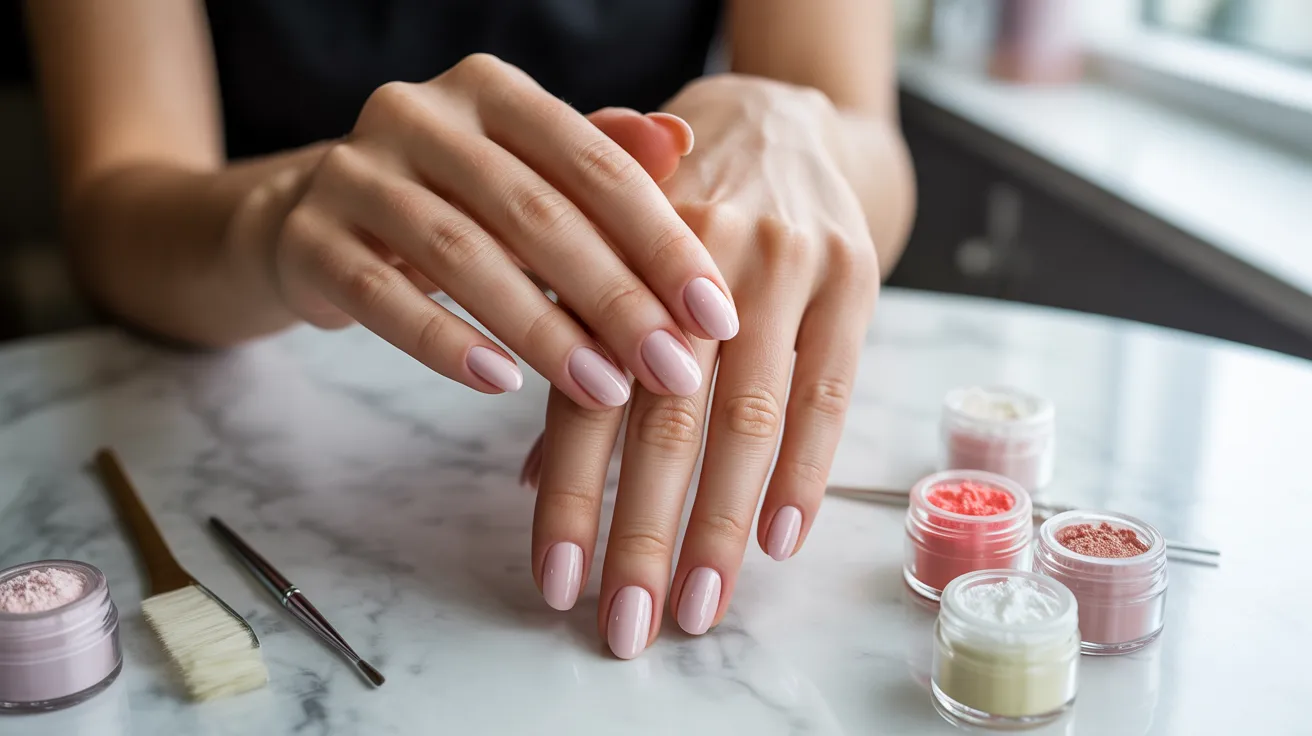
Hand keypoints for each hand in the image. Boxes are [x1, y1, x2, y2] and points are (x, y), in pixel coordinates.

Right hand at [240, 54, 739, 408]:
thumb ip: (600, 164)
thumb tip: (682, 137)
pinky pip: (381, 295)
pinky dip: (445, 343)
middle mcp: (418, 112)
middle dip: (614, 298)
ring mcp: (352, 171)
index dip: (662, 241)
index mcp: (490, 90)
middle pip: (535, 211)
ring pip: (462, 255)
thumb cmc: (451, 204)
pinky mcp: (306, 236)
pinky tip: (501, 386)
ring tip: (603, 390)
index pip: (594, 164)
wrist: (307, 222)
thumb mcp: (528, 180)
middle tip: (672, 370)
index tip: (716, 317)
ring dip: (541, 330)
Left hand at [528, 75, 883, 656]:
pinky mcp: (853, 275)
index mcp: (615, 252)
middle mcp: (697, 256)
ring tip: (700, 606)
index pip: (585, 397)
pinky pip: (832, 391)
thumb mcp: (608, 256)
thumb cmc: (677, 205)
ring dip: (722, 526)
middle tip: (631, 623)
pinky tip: (778, 542)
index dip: (571, 498)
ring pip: (751, 417)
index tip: (559, 585)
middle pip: (667, 420)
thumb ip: (574, 353)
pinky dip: (804, 472)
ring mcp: (785, 263)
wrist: (783, 118)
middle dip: (646, 535)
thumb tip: (532, 474)